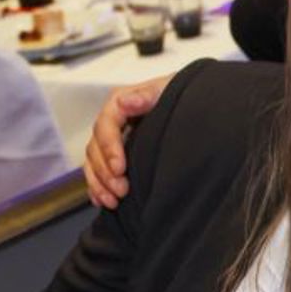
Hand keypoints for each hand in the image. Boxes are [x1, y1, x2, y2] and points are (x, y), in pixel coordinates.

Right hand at [83, 73, 173, 208]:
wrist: (196, 105)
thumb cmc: (184, 95)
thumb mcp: (168, 89)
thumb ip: (147, 95)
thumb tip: (125, 101)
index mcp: (120, 103)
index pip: (105, 125)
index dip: (109, 147)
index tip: (120, 168)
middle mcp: (112, 122)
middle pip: (95, 148)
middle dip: (105, 171)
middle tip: (121, 190)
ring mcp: (113, 140)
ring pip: (94, 162)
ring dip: (100, 183)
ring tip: (113, 201)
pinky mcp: (117, 155)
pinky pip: (99, 172)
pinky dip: (98, 187)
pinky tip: (102, 201)